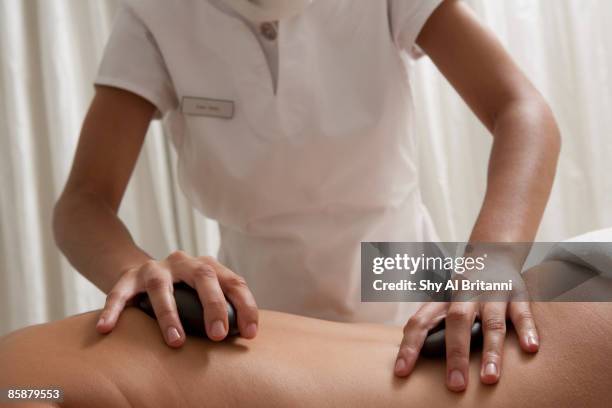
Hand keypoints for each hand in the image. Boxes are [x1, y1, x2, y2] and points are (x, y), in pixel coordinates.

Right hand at [95, 251, 258, 346]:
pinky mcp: (128, 278)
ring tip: (175, 342)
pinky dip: (113, 310)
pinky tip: (106, 327)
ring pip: (161, 287)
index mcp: (208, 266)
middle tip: (218, 335)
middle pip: (203, 276)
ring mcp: (154, 268)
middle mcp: (183, 262)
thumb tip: (244, 336)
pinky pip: (119, 293)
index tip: (250, 333)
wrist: (141, 274)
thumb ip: (221, 307)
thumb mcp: (202, 294)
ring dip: (169, 315)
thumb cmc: (182, 293)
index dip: (244, 306)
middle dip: (213, 305)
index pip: (234, 282)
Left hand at [394, 299, 538, 391]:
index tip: (401, 372)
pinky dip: (527, 330)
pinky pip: (522, 313)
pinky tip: (530, 348)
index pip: (419, 322)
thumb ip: (433, 327)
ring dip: (491, 351)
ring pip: (491, 322)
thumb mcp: (443, 302)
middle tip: (455, 385)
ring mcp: (491, 293)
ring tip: (490, 378)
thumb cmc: (462, 291)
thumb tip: (413, 361)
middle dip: (455, 354)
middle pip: (457, 322)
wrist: (492, 254)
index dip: (409, 346)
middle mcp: (465, 294)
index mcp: (441, 299)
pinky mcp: (517, 294)